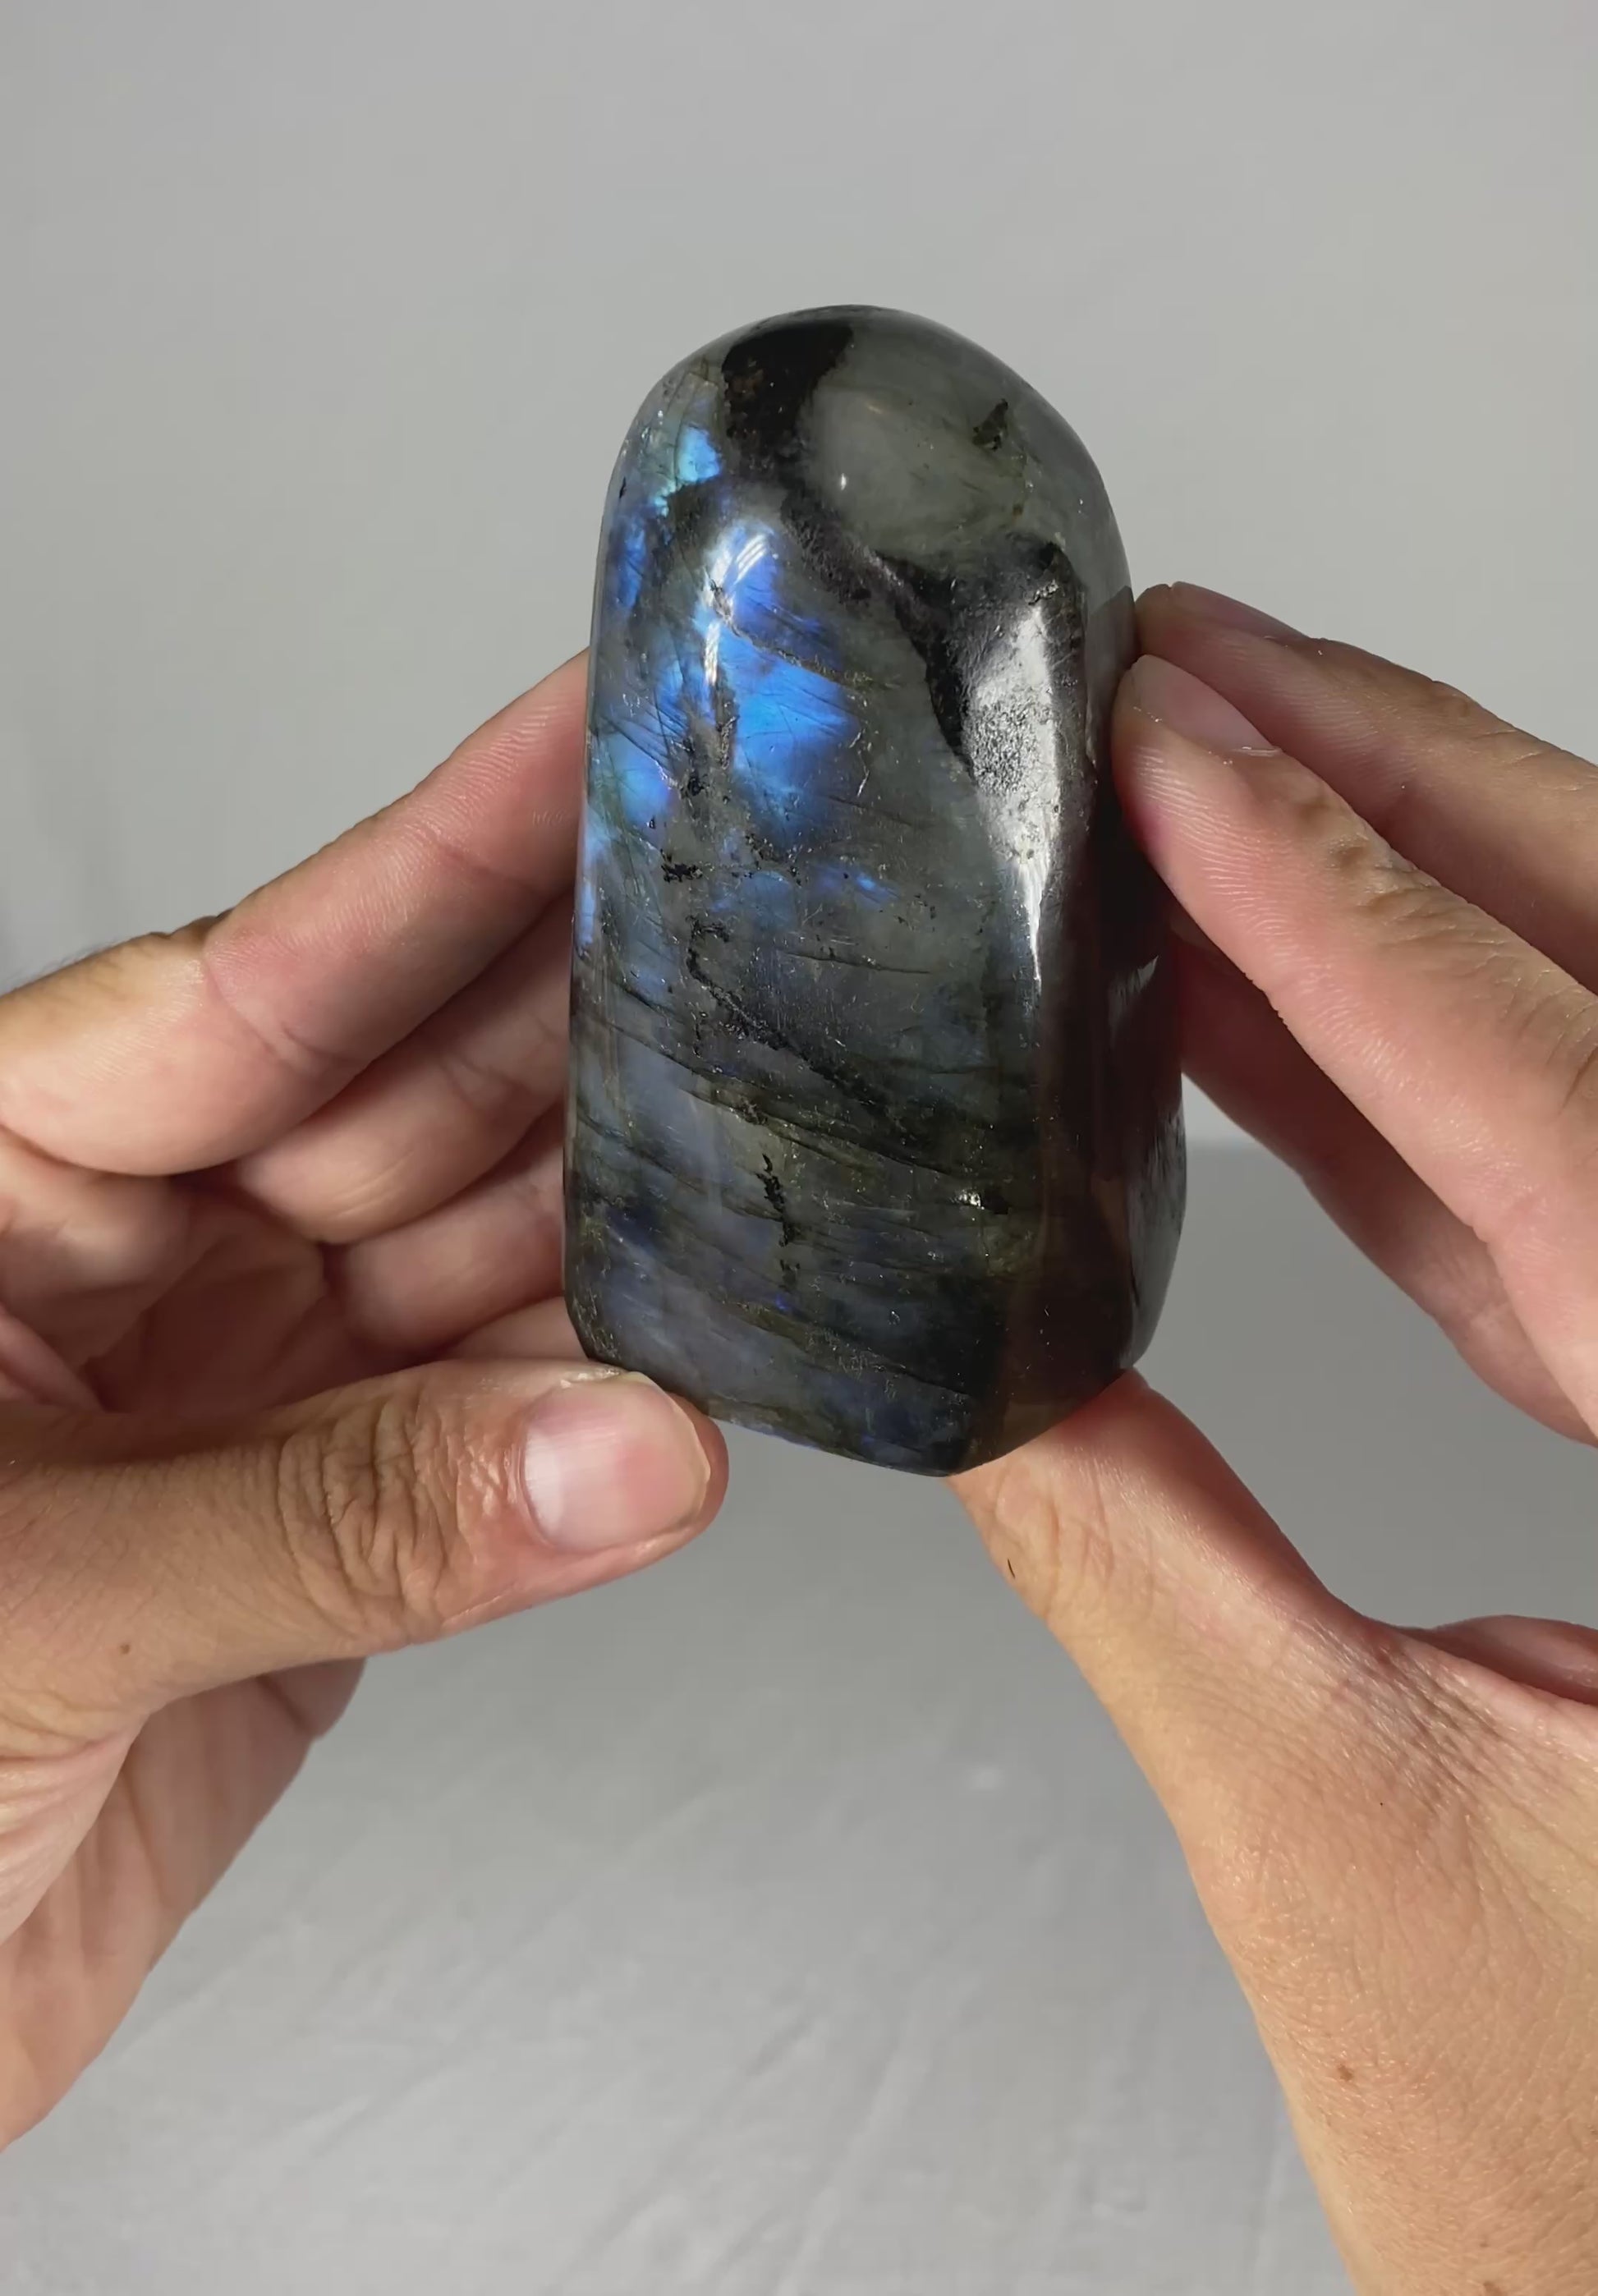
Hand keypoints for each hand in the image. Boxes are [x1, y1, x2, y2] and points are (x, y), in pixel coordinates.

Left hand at [0, 658, 722, 2143]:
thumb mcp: (31, 1607)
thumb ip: (337, 1521)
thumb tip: (626, 1446)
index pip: (250, 987)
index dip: (439, 854)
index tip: (592, 733)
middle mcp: (124, 1263)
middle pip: (398, 1095)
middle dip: (582, 996)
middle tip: (774, 888)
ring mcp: (229, 1396)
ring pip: (474, 1260)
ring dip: (632, 1202)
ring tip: (801, 1091)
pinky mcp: (316, 1546)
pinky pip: (495, 1436)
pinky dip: (611, 1409)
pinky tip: (722, 1336)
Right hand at [959, 584, 1597, 2293]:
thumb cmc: (1587, 2163)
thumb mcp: (1346, 1829)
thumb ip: (1138, 1556)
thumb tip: (967, 1369)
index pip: (1565, 1119)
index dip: (1351, 919)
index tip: (1179, 764)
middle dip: (1398, 802)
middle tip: (1193, 674)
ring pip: (1575, 1057)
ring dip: (1373, 898)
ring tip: (1191, 768)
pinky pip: (1528, 1178)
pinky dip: (1379, 1058)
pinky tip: (1236, 982)